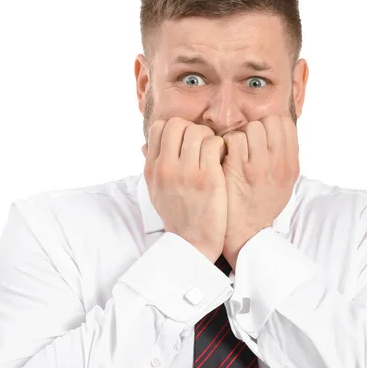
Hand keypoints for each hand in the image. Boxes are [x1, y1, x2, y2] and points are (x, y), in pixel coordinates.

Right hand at [142, 117, 227, 262]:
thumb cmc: (177, 214)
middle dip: (192, 129)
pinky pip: (214, 144)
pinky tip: (221, 159)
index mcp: (152, 169)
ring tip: (213, 152)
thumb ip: (152, 165)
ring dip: (208, 138)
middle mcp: (166, 168)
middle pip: (177, 124)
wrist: (192, 243)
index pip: (159, 128)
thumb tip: (145, 145)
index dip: (175, 129)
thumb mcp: (156, 190)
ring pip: (197, 131)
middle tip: (201, 145)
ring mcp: (187, 173)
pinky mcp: (208, 179)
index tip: (185, 142)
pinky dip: (220, 147)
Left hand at [221, 116, 299, 270]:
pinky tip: (225, 157)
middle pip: (269, 121)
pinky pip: (234, 138)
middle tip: (247, 145)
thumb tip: (276, 130)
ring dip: (240, 135)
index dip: (270, 126)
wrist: (246, 233)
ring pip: (252, 127)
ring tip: (236, 152)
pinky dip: (226, 144)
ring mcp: (259, 165)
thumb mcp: (284, 183)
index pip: (285, 124)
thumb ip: (283, 156)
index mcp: (291, 165)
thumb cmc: (262, 204)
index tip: (261, 139)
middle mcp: (279, 164)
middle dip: (255, 129)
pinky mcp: (238, 169)